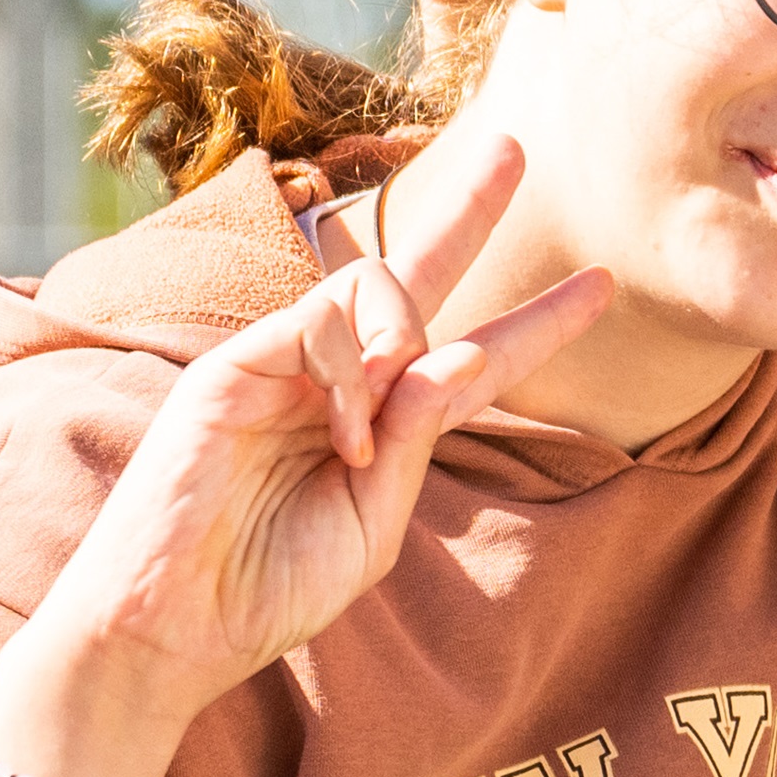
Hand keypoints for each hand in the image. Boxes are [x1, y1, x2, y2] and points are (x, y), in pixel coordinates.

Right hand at [0, 133, 618, 776]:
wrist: (174, 628)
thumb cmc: (265, 590)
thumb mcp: (372, 525)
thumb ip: (416, 442)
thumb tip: (458, 353)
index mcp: (377, 426)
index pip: (470, 357)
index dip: (540, 324)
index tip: (603, 285)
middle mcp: (334, 382)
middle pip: (414, 273)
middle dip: (469, 209)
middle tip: (517, 147)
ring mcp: (282, 365)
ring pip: (373, 287)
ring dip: (402, 339)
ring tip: (373, 426)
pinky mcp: (235, 363)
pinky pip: (317, 321)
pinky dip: (347, 371)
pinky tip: (339, 432)